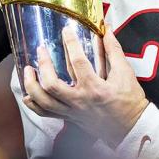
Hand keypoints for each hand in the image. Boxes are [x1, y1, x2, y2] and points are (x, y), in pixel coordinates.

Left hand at [22, 28, 149, 147]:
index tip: (66, 30)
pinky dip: (34, 104)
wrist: (131, 128)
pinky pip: (45, 114)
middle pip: (52, 84)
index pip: (78, 61)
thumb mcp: (126, 73)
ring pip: (43, 101)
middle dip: (43, 65)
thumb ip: (114, 50)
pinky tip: (28, 93)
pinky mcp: (70, 119)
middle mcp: (80, 101)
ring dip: (31, 85)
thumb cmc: (130, 101)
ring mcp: (72, 112)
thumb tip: (107, 29)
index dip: (70, 43)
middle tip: (41, 49)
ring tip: (27, 70)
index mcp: (95, 88)